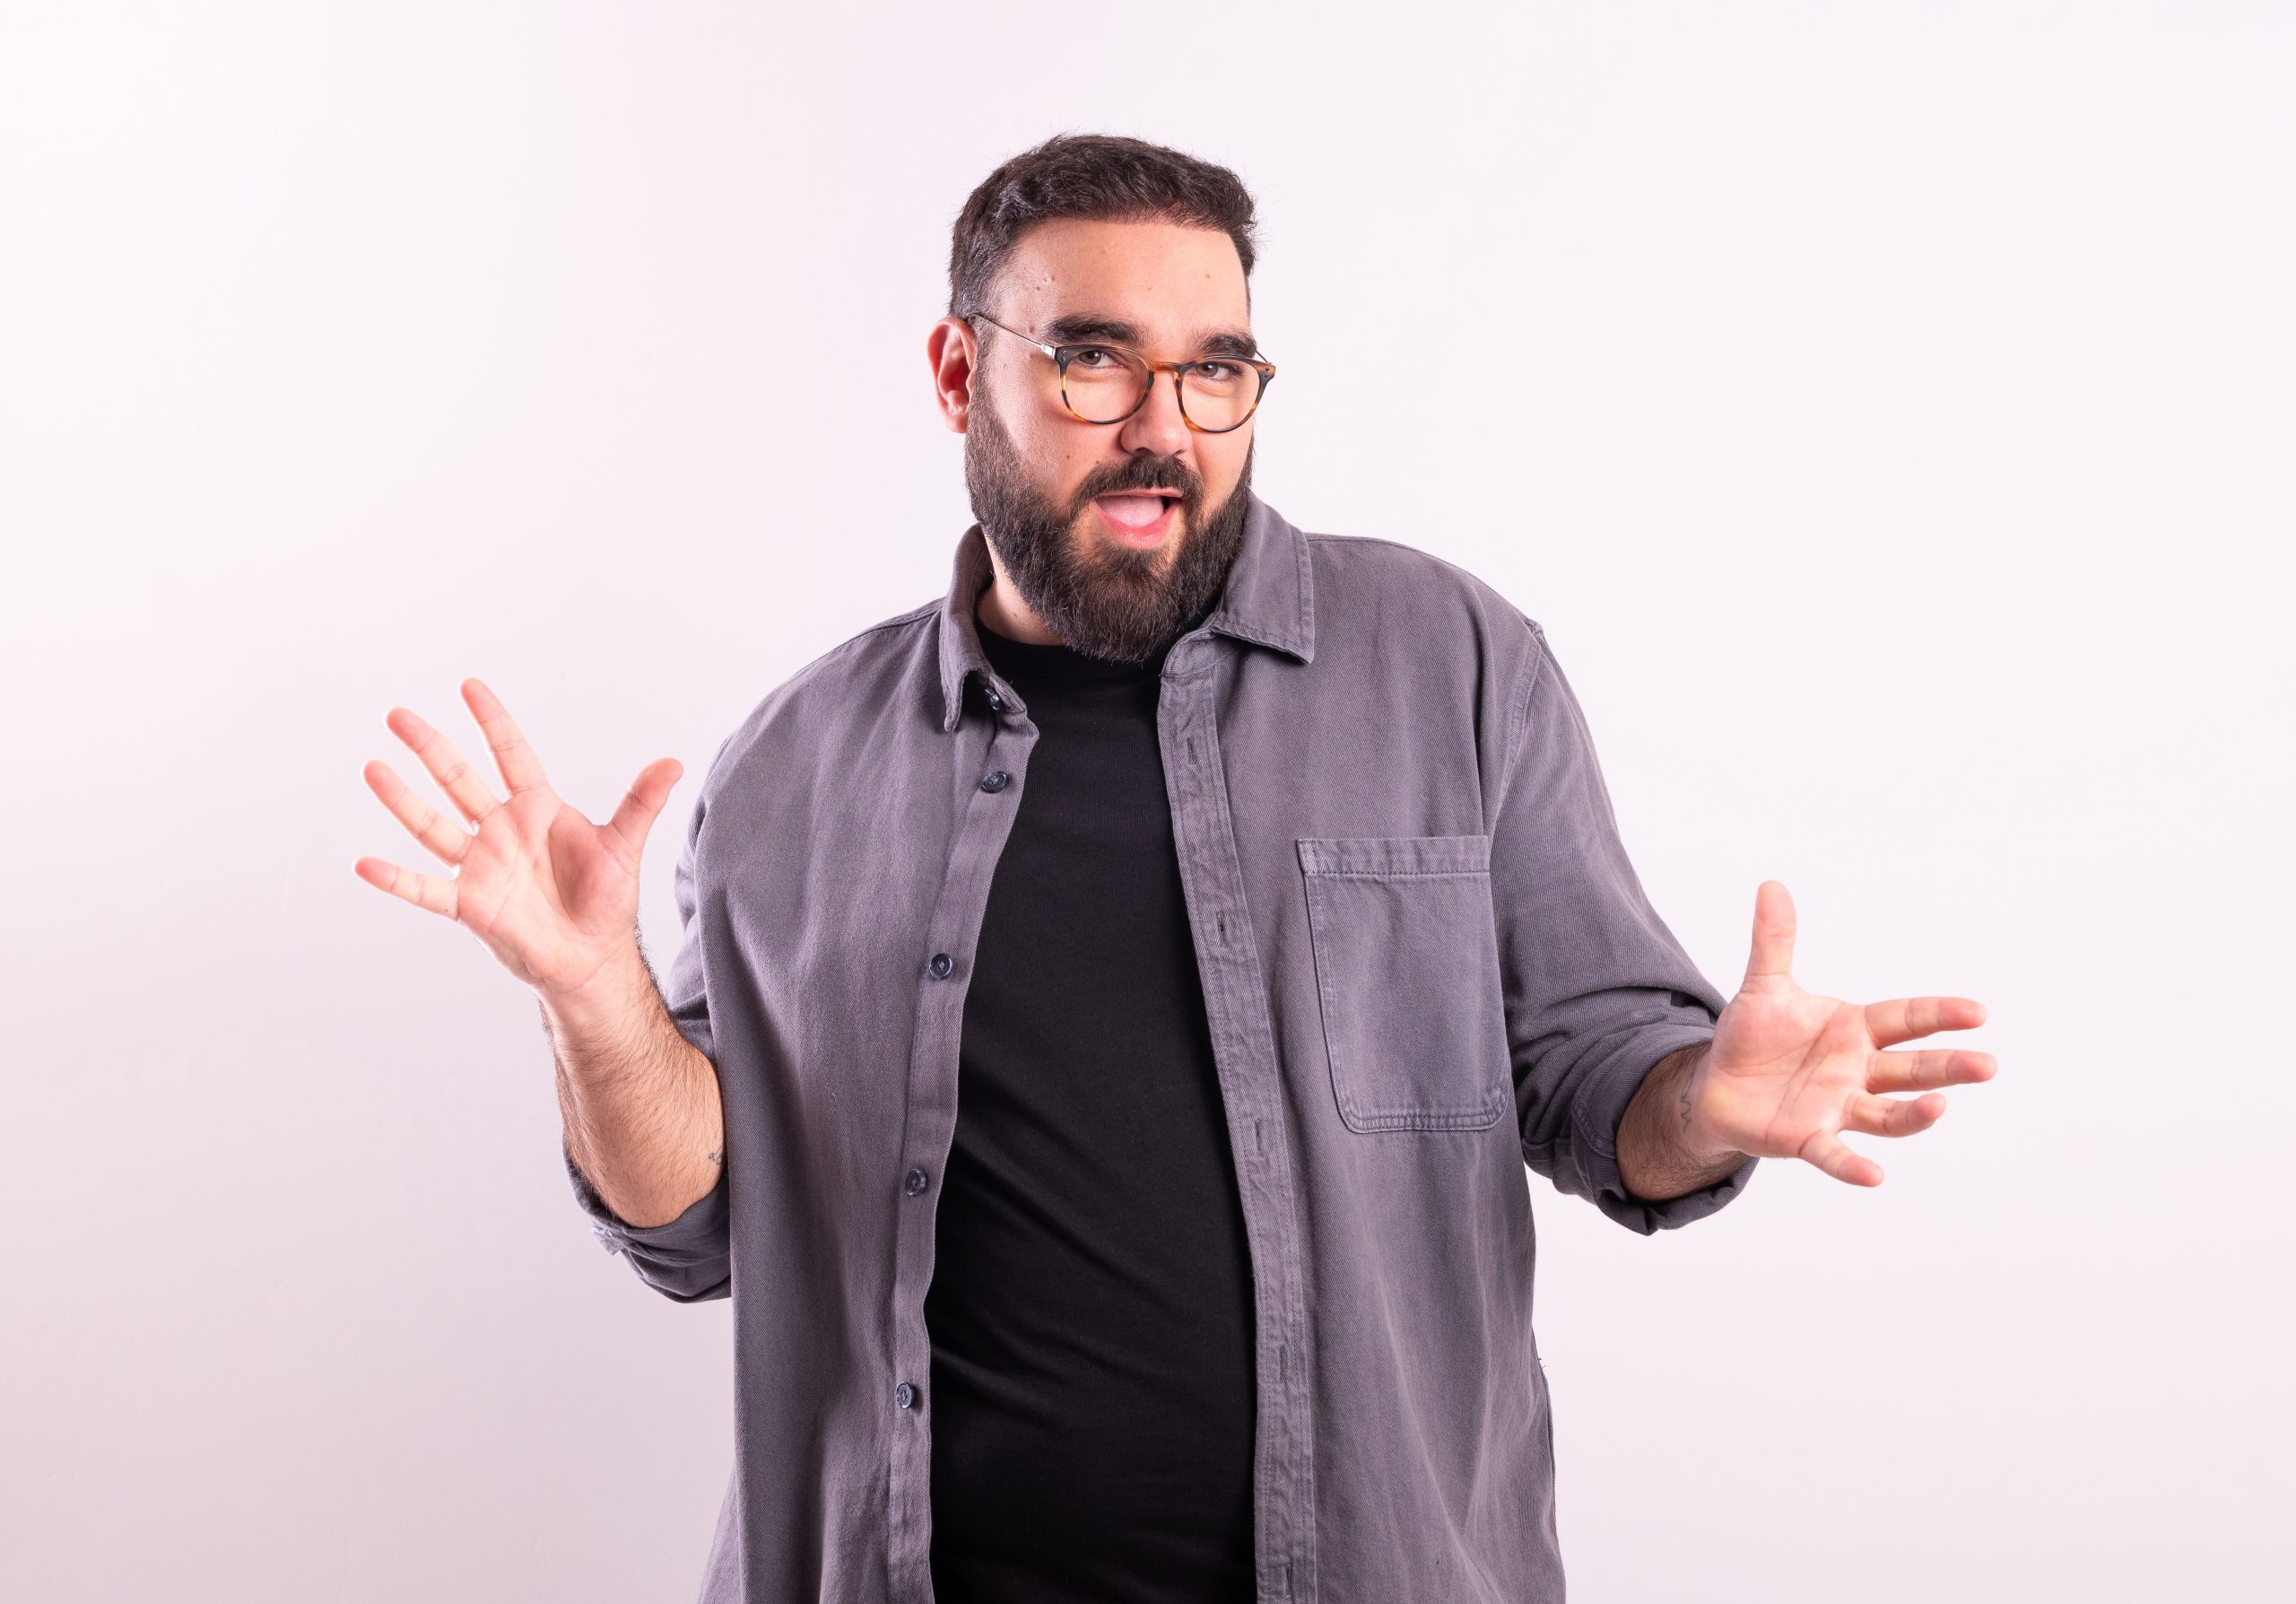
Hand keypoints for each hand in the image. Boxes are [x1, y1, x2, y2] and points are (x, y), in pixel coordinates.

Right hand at [353, 677, 682, 998]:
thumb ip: (641, 803)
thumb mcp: (624, 846)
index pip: (510, 754)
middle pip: (459, 780)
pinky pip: (425, 889)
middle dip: (430, 747)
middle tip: (398, 715)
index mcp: (536, 808)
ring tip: (373, 768)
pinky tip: (364, 864)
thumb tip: (673, 761)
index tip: (470, 686)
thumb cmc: (606, 900)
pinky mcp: (470, 904)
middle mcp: (501, 830)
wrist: (592, 957)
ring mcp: (480, 865)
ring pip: (433, 825)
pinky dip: (395, 879)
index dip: (492, 721)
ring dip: (403, 799)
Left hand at [1687, 880, 1996, 1185]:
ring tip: (1938, 1107)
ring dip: (1913, 1114)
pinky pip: (1835, 1154)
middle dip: (1949, 1067)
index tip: (1978, 1012)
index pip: (1905, 1019)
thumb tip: (1771, 885)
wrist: (1718, 1085)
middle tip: (1988, 1065)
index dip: (1939, 1015)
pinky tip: (1874, 1176)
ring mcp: (1837, 1107)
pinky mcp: (1807, 1138)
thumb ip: (1774, 941)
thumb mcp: (1764, 986)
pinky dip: (1852, 1164)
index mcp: (1854, 1030)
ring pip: (1886, 1114)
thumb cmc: (1754, 1037)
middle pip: (1911, 1068)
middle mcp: (1856, 1071)